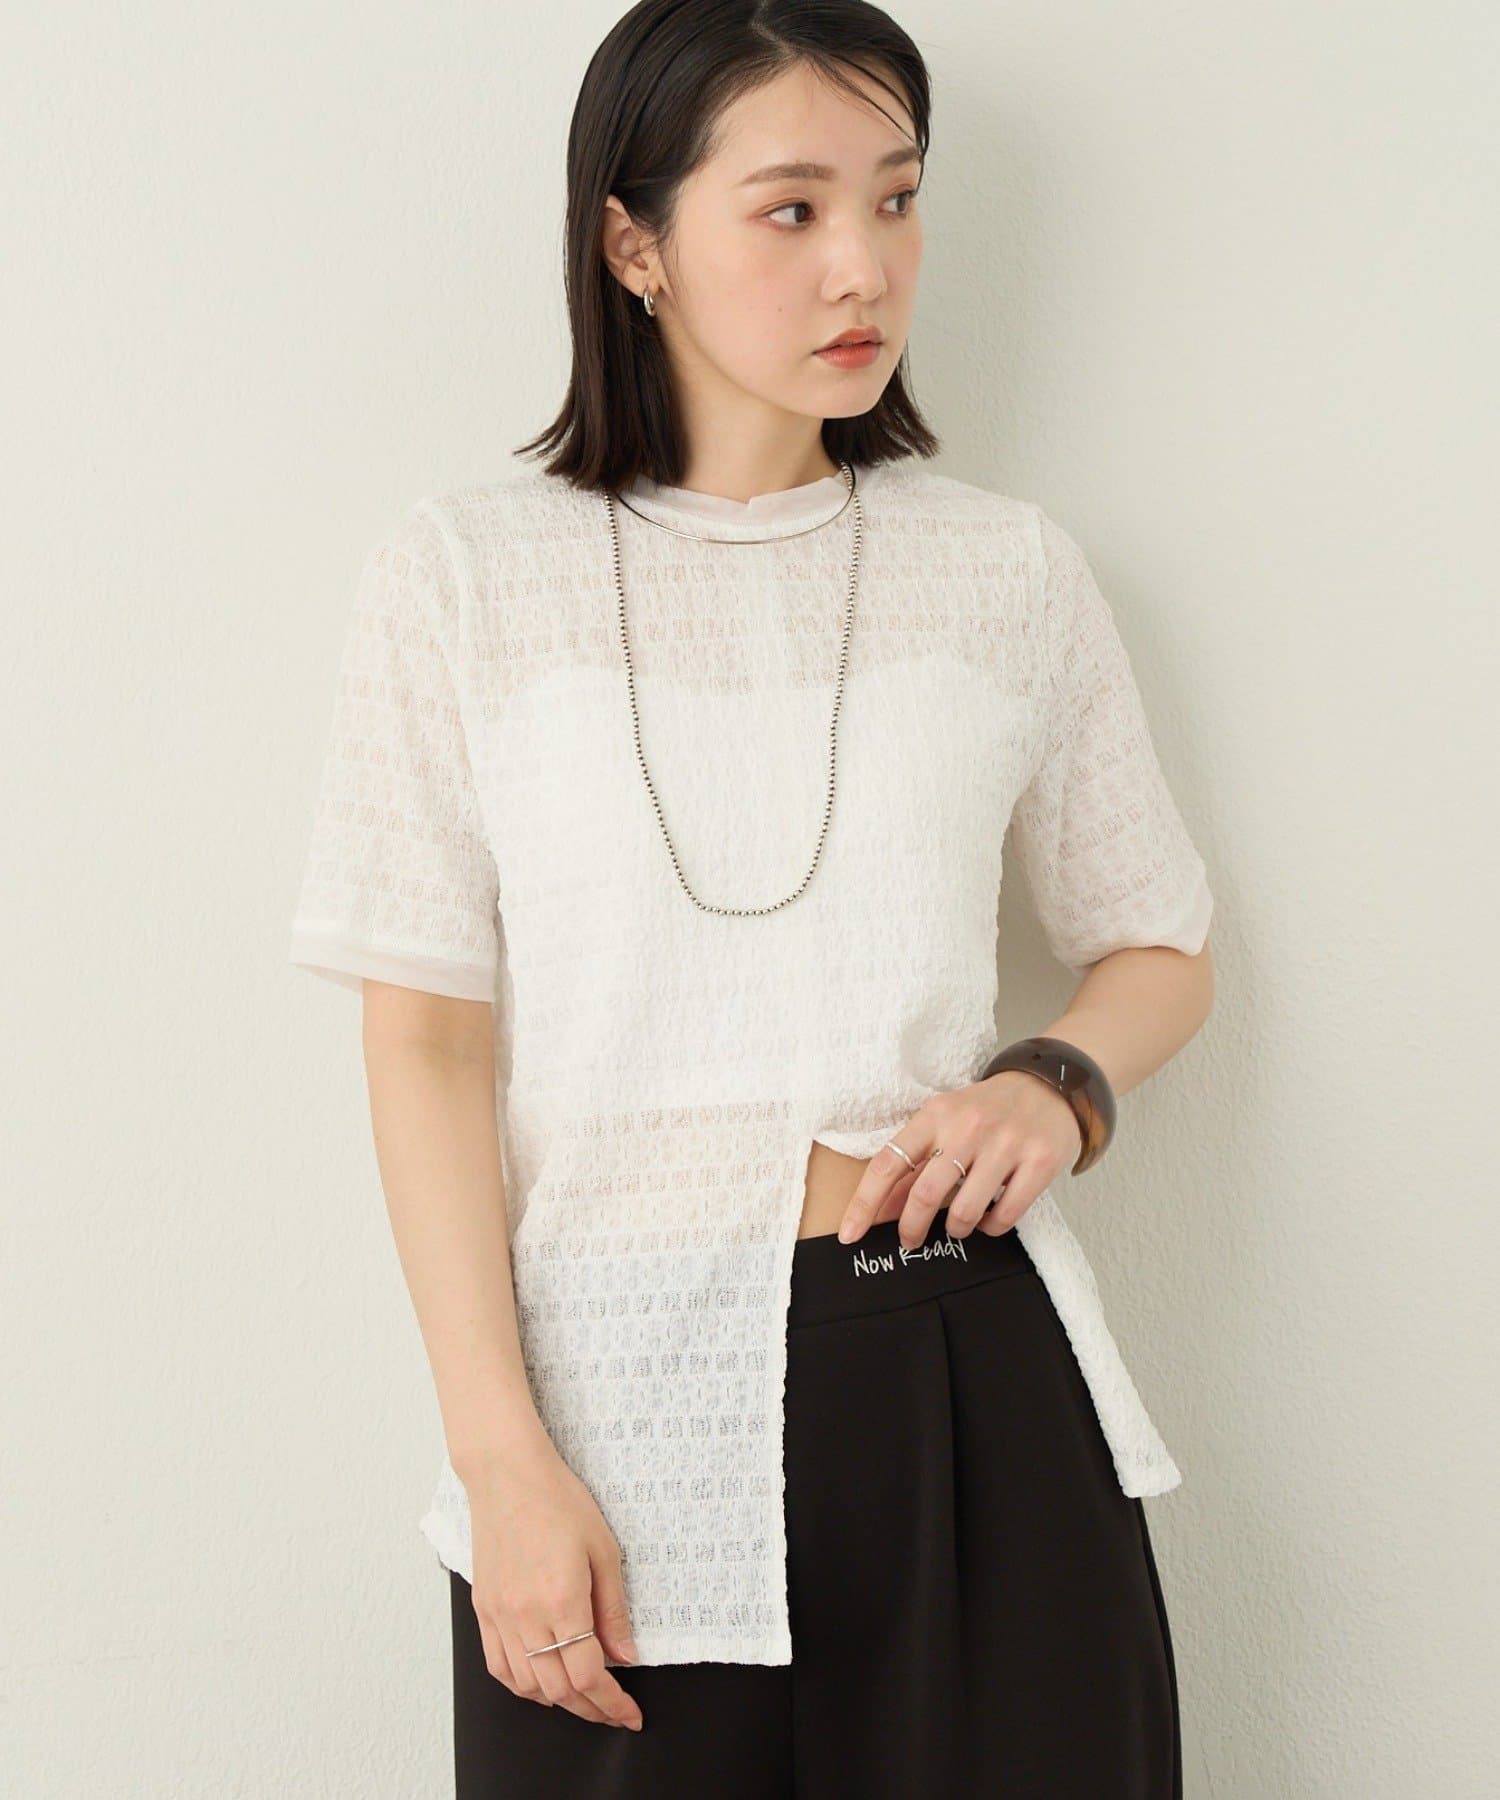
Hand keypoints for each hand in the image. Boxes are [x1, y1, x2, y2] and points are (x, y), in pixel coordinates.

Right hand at [462, 1437, 644, 1730]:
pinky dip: (522, 1686)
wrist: (507, 1475)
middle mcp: (526, 1615)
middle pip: (559, 1689)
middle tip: (612, 1711)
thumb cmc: (557, 1500)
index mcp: (562, 1600)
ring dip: (557, 1701)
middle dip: (591, 1709)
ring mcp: (500, 1615)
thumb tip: (625, 1655)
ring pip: (527, 1687)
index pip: (588, 1675)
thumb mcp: (604, 1549)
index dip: (612, 1704)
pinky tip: (541, 1682)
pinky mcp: (483, 1610)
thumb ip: (613, 1610)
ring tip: (582, 1697)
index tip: (628, 1714)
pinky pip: (498, 1667)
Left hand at [836, 1071, 1083, 1249]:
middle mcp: (968, 1127)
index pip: (888, 1164)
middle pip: (923, 1195)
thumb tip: (880, 1209)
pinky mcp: (1040, 1162)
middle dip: (910, 1229)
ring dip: (956, 1229)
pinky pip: (1004, 1217)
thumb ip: (914, 1164)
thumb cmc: (988, 1110)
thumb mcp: (945, 1124)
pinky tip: (990, 1214)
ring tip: (960, 1222)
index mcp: (936, 1115)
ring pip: (964, 1213)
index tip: (849, 1234)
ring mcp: (1006, 1144)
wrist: (1050, 1085)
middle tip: (910, 1240)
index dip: (864, 1204)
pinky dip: (991, 1227)